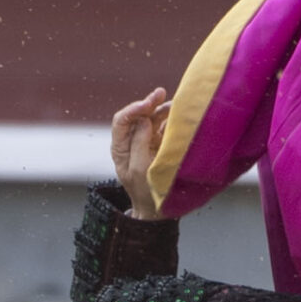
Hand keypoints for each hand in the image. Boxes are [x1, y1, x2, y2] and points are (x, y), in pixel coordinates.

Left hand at [110, 87, 169, 219]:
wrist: (157, 209)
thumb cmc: (145, 192)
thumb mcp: (139, 169)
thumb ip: (139, 143)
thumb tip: (144, 119)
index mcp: (121, 147)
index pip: (122, 120)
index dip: (134, 109)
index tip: (149, 104)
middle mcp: (132, 142)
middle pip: (137, 116)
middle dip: (149, 103)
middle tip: (162, 93)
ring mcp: (147, 143)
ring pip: (152, 119)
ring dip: (162, 109)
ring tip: (176, 104)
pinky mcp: (160, 146)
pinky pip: (164, 128)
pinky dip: (171, 120)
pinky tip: (179, 114)